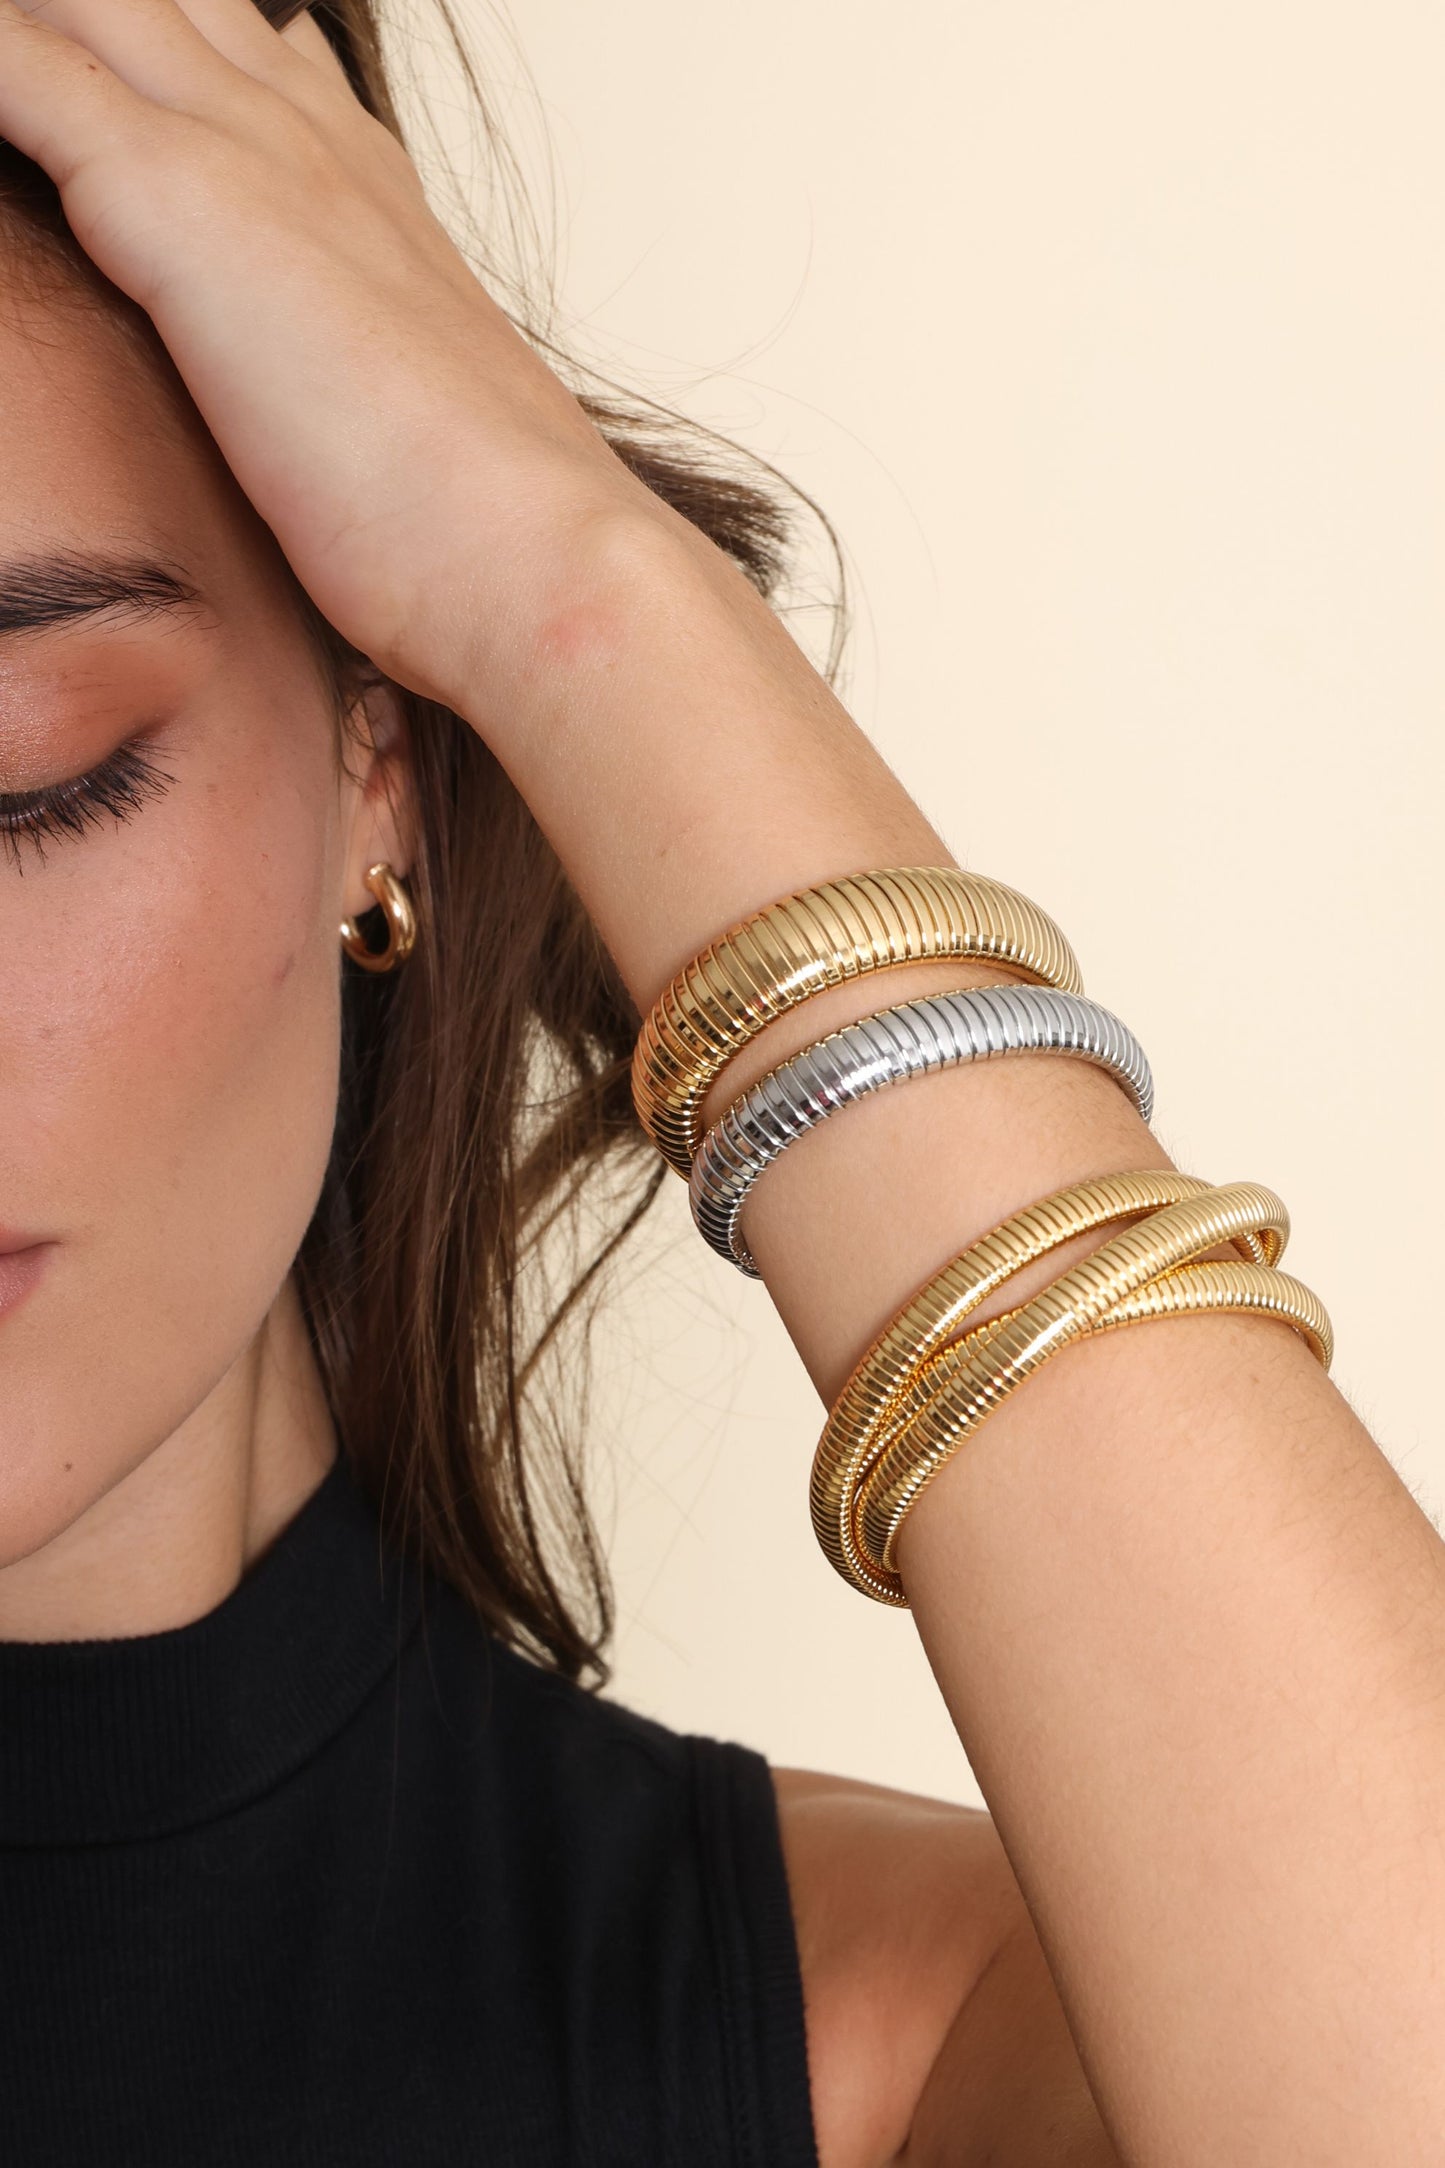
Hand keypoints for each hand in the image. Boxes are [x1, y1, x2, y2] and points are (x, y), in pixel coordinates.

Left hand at [0, 0, 642, 708]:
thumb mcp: (412, 430)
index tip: (142, 69)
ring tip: (11, 65)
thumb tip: (330, 421)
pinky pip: (17, 67)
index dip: (193, 51)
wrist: (533, 560)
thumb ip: (360, 387)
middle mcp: (304, 143)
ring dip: (38, 33)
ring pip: (84, 10)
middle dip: (98, 27)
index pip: (255, 61)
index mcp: (364, 192)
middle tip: (52, 63)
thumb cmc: (480, 539)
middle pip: (162, 7)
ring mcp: (238, 154)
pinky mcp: (167, 194)